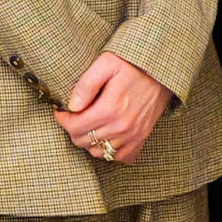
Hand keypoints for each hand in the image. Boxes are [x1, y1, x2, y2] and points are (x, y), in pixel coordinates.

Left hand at [53, 49, 175, 164]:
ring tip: (88, 124)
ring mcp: (132, 136)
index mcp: (110, 108)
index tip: (61, 111)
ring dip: (89, 140)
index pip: (75, 126)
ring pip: (98, 152)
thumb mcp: (106, 63)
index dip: (62, 119)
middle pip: (83, 141)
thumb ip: (87, 84)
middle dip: (73, 129)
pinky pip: (119, 157)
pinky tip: (105, 136)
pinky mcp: (141, 140)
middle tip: (74, 116)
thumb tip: (72, 106)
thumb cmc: (132, 65)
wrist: (161, 73)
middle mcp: (121, 127)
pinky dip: (109, 151)